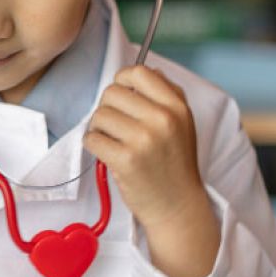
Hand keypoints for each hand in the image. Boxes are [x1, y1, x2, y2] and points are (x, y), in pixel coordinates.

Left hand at [84, 65, 219, 276]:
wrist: (177, 205)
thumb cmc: (175, 164)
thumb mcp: (183, 123)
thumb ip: (167, 95)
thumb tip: (144, 71)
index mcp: (177, 106)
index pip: (139, 72)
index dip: (123, 81)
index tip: (121, 95)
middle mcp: (163, 119)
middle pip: (113, 93)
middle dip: (107, 108)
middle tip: (115, 126)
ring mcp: (144, 140)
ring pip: (99, 115)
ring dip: (99, 128)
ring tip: (112, 141)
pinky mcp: (126, 160)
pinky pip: (92, 139)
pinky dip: (94, 145)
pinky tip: (107, 154)